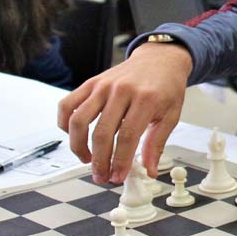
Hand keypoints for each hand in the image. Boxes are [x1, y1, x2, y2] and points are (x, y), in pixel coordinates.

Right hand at [57, 43, 191, 183]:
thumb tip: (149, 171)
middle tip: (102, 176)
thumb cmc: (166, 87)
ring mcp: (103, 86)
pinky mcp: (91, 83)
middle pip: (102, 132)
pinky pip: (68, 105)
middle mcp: (121, 90)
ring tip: (87, 160)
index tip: (118, 176)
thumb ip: (157, 143)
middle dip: (99, 161)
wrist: (159, 59)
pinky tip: (75, 137)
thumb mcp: (171, 115)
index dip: (120, 160)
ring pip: (79, 120)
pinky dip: (65, 124)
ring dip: (78, 146)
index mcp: (145, 99)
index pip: (127, 136)